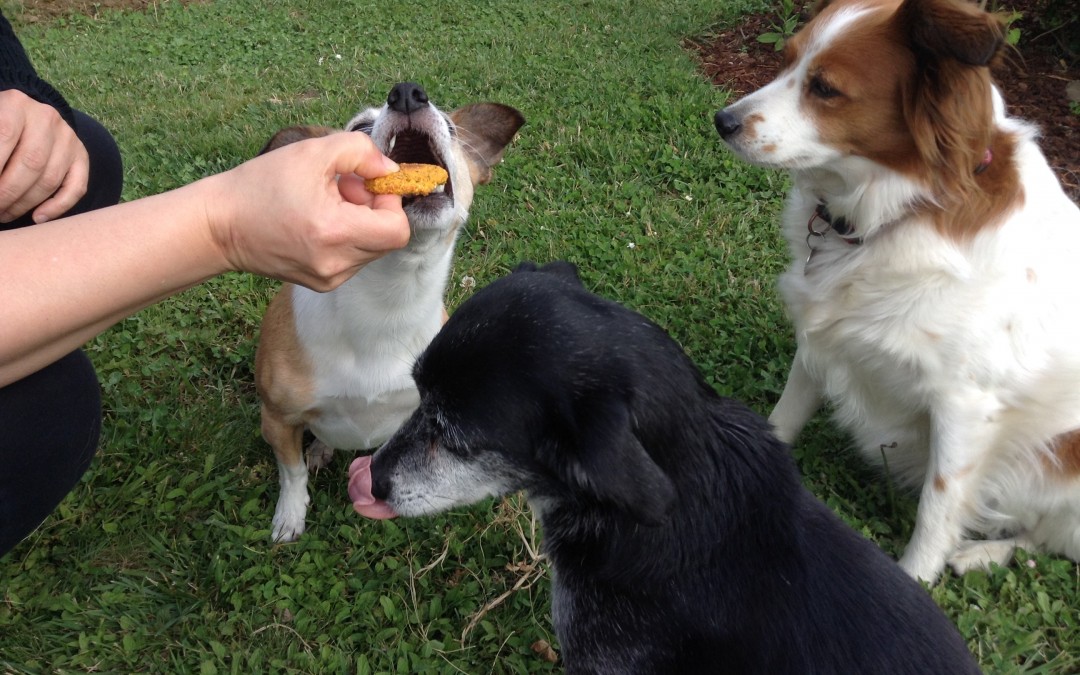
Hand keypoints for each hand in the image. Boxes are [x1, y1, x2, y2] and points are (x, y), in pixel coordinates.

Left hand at [0, 89, 88, 222]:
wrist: (25, 115)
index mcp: (16, 104)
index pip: (4, 137)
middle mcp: (47, 118)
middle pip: (31, 163)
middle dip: (8, 192)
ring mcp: (68, 138)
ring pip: (50, 179)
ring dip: (25, 203)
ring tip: (5, 214)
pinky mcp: (81, 156)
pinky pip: (76, 187)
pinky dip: (58, 207)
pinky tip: (38, 218)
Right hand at [206, 132, 410, 290]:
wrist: (219, 226)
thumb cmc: (260, 186)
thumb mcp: (312, 152)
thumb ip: (360, 152)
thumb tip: (389, 169)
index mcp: (335, 233)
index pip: (397, 230)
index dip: (390, 200)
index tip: (367, 182)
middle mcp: (336, 264)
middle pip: (387, 239)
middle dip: (374, 207)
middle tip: (343, 187)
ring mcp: (329, 279)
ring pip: (372, 248)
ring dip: (361, 222)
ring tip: (326, 202)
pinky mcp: (322, 283)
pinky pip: (353, 257)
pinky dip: (347, 236)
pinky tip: (318, 220)